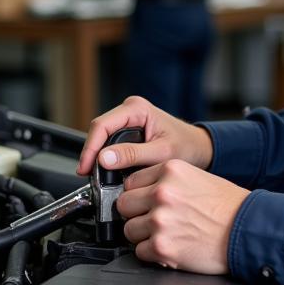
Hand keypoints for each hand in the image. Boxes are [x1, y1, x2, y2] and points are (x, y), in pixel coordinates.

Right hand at [76, 95, 213, 176]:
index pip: (102, 125)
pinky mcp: (127, 130)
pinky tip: (106, 170)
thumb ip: (134, 155)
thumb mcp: (161, 152)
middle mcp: (130, 110)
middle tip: (88, 175)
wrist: (197, 148)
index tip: (85, 167)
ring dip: (97, 156)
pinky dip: (105, 157)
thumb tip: (104, 158)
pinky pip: (109, 142)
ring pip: (102, 137)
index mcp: (137, 108)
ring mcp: (128, 120)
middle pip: (99, 131)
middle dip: (92, 153)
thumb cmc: (186, 146)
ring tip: (97, 175)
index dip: (91, 148)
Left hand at [117, 159, 249, 273]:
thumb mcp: (198, 177)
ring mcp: (160, 220)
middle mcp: (162, 193)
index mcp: (170, 170)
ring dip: (143, 235)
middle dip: (136, 214)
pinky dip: (152, 253)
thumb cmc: (229, 206)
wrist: (248, 229)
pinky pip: (139, 251)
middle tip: (154, 220)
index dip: (138, 194)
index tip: (145, 202)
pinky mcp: (161, 247)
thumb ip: (167, 181)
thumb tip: (143, 192)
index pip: (130, 182)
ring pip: (128, 230)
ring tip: (165, 234)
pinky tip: (171, 246)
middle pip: (124, 205)